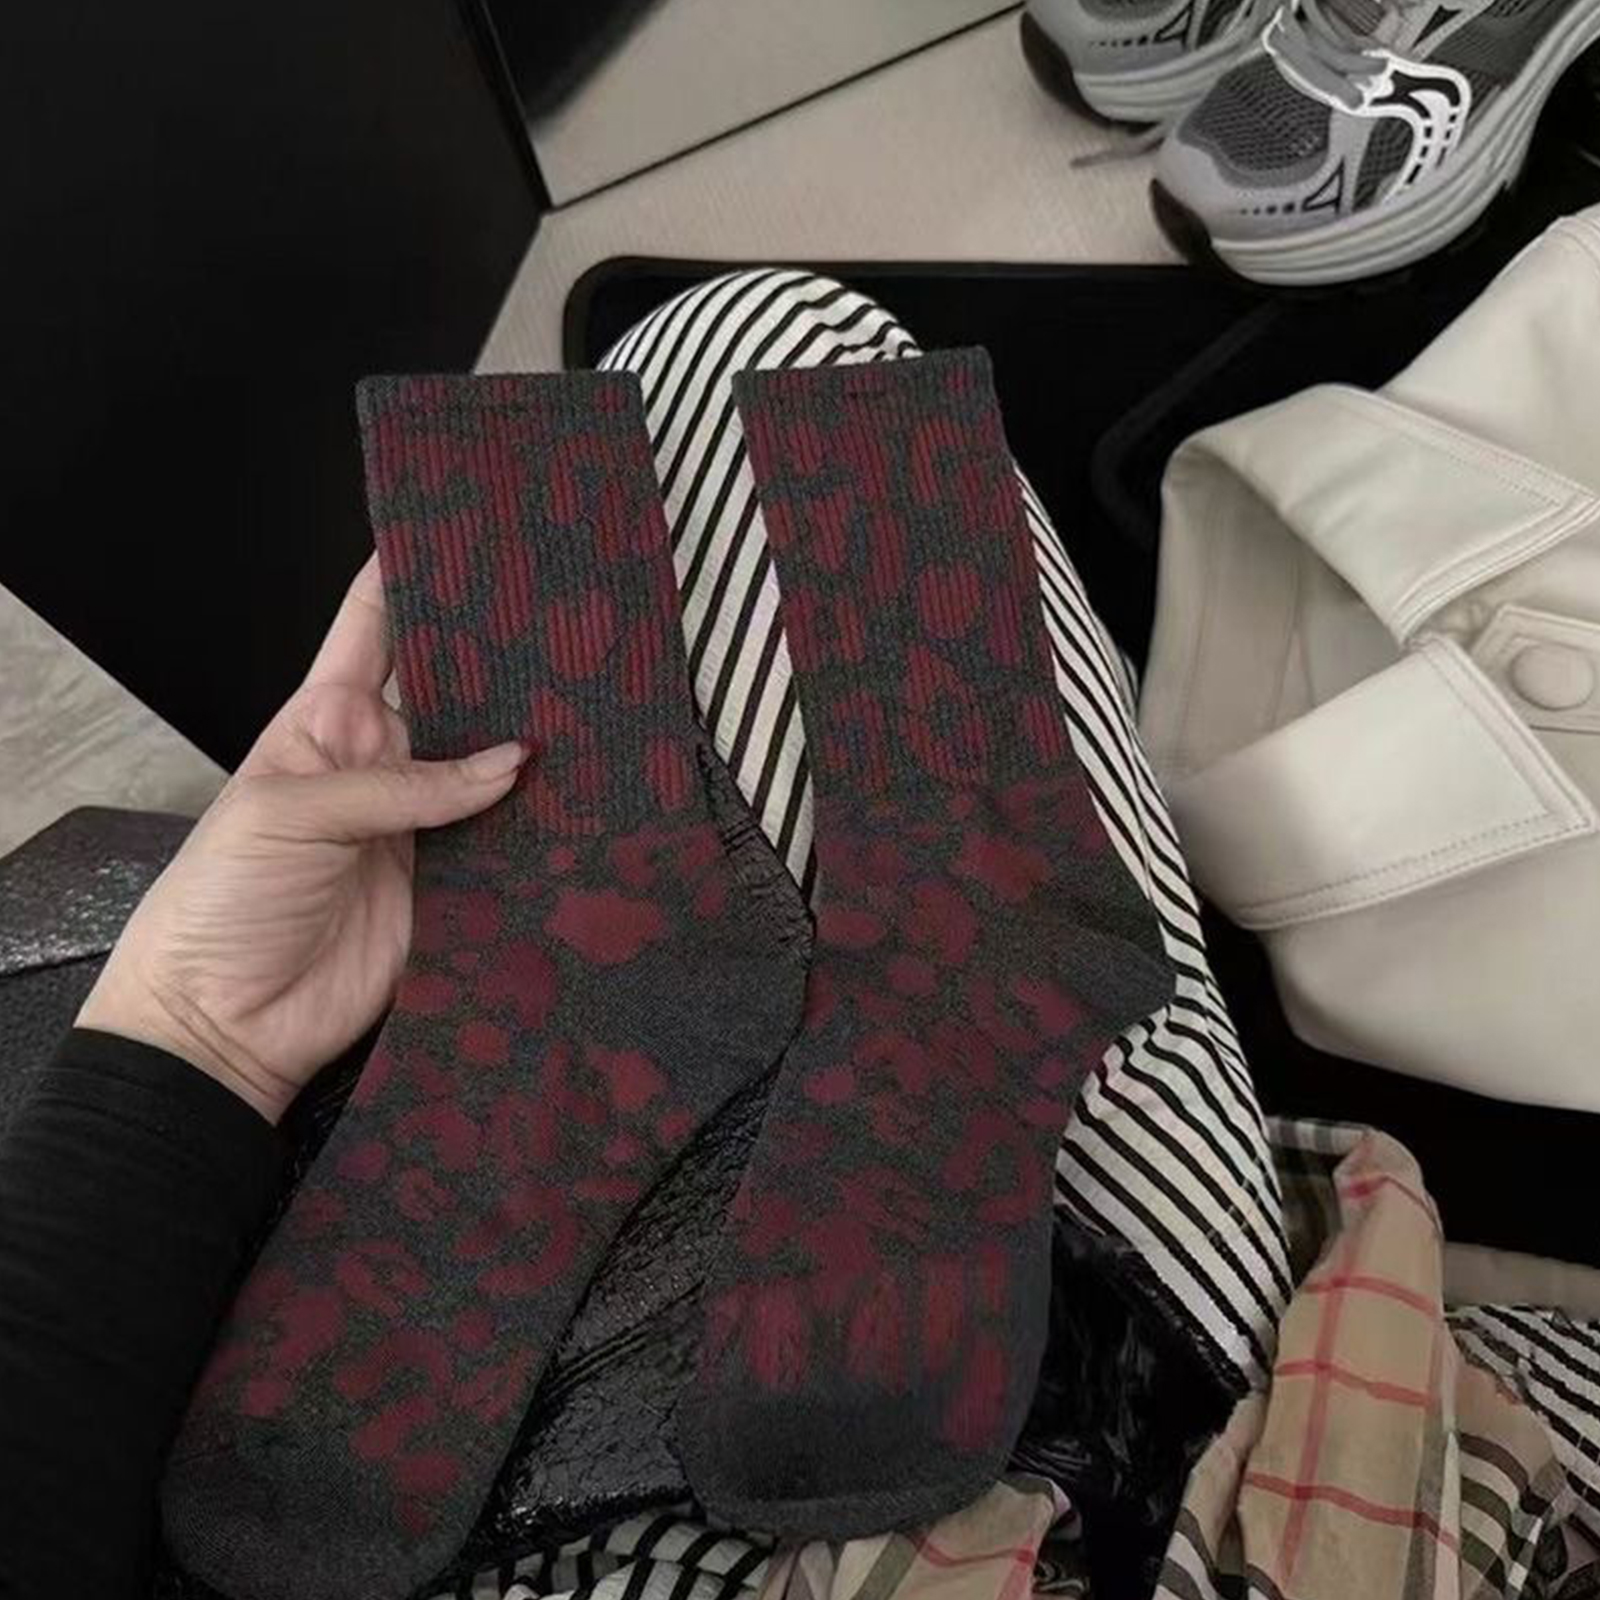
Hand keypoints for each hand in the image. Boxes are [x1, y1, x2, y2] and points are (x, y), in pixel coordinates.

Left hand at [78, 557, 526, 1123]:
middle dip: (500, 661)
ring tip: (592, 704)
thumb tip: (510, 764)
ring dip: (533, 747)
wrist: (226, 1023)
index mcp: (326, 721)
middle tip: (563, 626)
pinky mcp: (455, 887)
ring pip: (492, 769)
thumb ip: (399, 784)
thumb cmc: (221, 901)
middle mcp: (382, 763)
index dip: (411, 578)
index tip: (464, 534)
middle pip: (452, 695)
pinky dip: (543, 827)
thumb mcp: (287, 812)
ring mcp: (421, 825)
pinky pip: (508, 846)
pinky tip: (581, 798)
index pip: (372, 629)